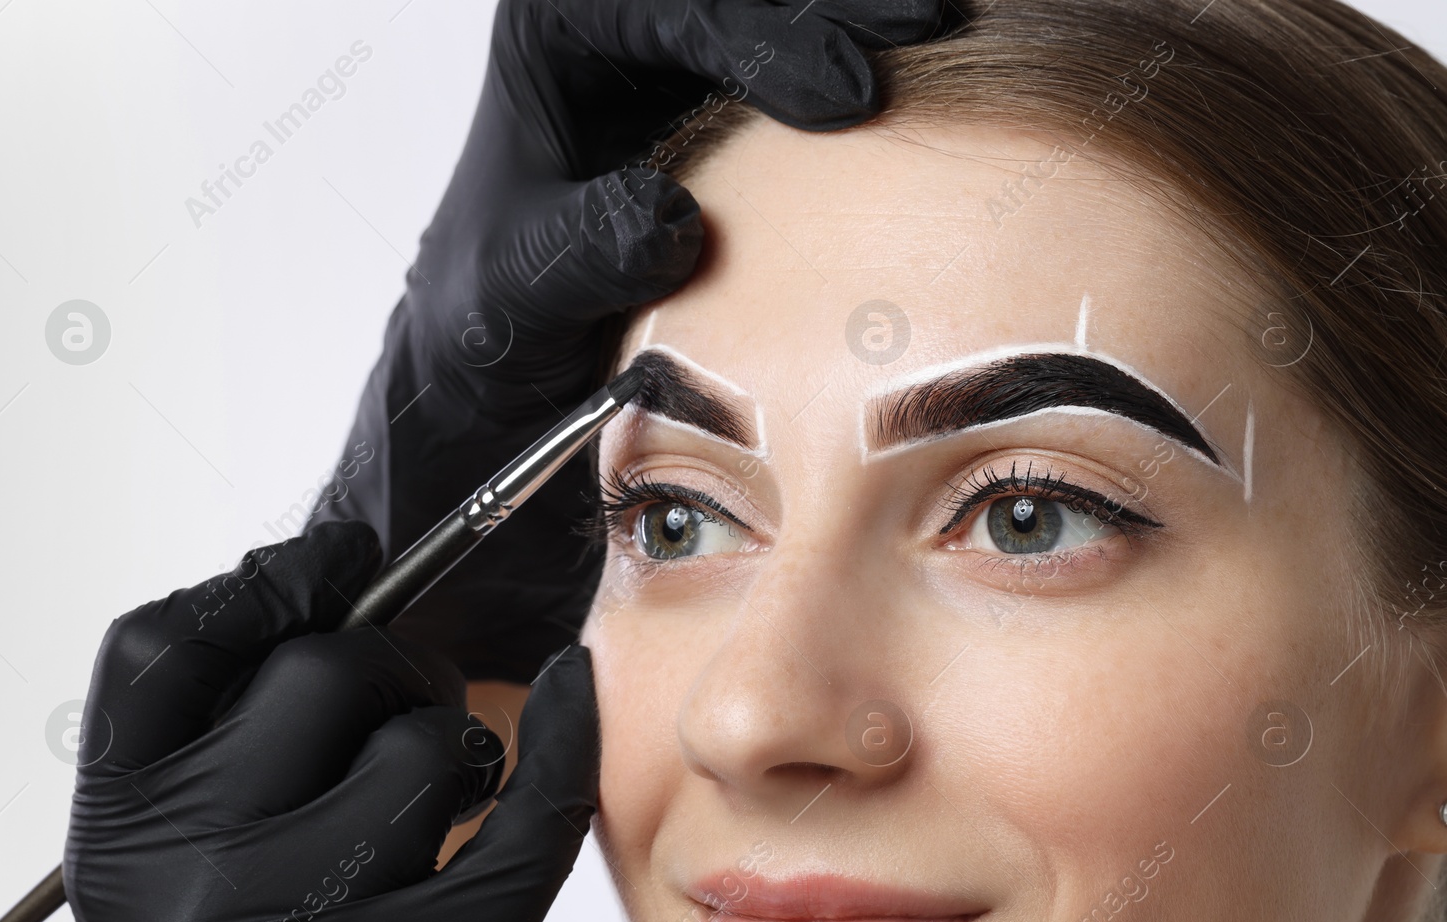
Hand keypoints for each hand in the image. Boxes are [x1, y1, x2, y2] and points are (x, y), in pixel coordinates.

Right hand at [66, 521, 599, 921]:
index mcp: (118, 837)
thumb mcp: (181, 865)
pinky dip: (564, 740)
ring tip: (438, 800)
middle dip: (390, 664)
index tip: (339, 558)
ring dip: (451, 744)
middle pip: (320, 671)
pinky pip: (525, 814)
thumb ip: (229, 737)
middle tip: (407, 703)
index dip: (264, 583)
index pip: (163, 649)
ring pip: (423, 740)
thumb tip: (339, 577)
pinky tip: (570, 695)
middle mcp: (187, 883)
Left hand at [312, 0, 956, 683]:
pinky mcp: (723, 90)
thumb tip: (669, 222)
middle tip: (926, 28)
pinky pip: (793, 49)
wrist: (510, 361)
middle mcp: (619, 30)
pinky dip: (855, 50)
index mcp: (556, 39)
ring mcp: (677, 54)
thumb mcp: (515, 303)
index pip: (664, 8)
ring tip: (949, 24)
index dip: (762, 39)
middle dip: (830, 2)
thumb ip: (576, 257)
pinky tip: (929, 64)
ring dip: (857, 13)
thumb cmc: (497, 324)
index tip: (847, 98)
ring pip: (776, 6)